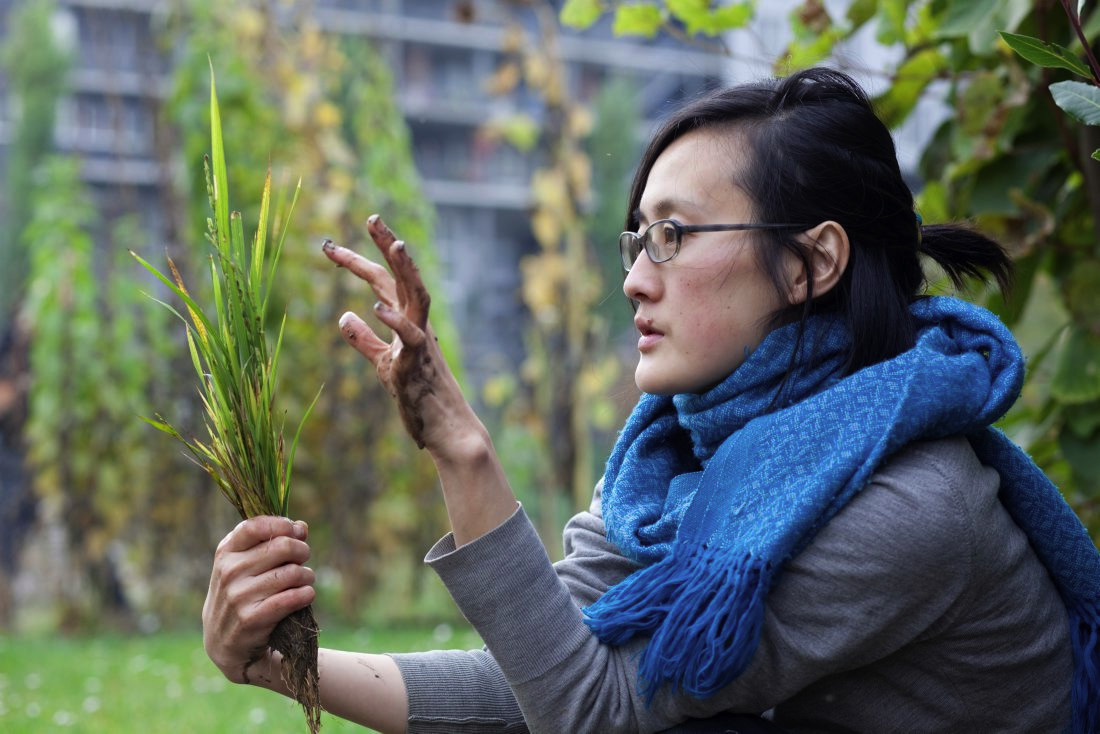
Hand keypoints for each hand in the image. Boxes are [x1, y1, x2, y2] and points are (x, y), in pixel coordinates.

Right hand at [202, 516, 314, 683]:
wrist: (224, 641)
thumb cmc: (241, 593)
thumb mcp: (245, 564)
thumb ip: (271, 542)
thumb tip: (301, 527)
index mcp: (226, 552)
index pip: (256, 526)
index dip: (282, 524)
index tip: (296, 532)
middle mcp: (229, 571)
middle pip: (282, 546)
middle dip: (302, 550)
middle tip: (303, 559)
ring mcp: (238, 596)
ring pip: (292, 572)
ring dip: (307, 575)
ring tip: (305, 580)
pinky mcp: (251, 618)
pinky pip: (291, 598)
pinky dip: (306, 594)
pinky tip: (306, 595)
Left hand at [322, 215, 479, 456]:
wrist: (446, 430)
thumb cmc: (418, 398)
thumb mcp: (383, 364)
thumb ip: (363, 340)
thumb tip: (343, 314)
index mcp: (407, 322)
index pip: (382, 283)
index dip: (357, 262)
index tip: (328, 247)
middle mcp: (417, 324)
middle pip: (403, 277)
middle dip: (388, 246)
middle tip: (372, 217)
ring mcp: (421, 342)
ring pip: (418, 296)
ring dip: (408, 270)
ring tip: (395, 244)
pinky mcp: (419, 364)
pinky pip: (411, 338)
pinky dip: (395, 322)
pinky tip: (377, 307)